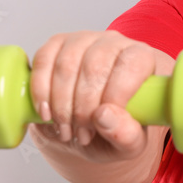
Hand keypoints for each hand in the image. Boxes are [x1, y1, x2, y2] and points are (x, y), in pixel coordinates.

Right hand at [27, 30, 168, 162]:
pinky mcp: (56, 44)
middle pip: (95, 67)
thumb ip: (127, 134)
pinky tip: (46, 113)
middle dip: (83, 109)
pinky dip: (40, 91)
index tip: (101, 124)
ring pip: (66, 65)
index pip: (131, 65)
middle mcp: (115, 42)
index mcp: (142, 59)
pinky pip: (43, 60)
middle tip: (82, 134)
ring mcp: (84, 40)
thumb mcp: (130, 143)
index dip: (115, 97)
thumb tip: (104, 116)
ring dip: (61, 104)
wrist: (89, 126)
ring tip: (66, 129)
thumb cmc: (115, 128)